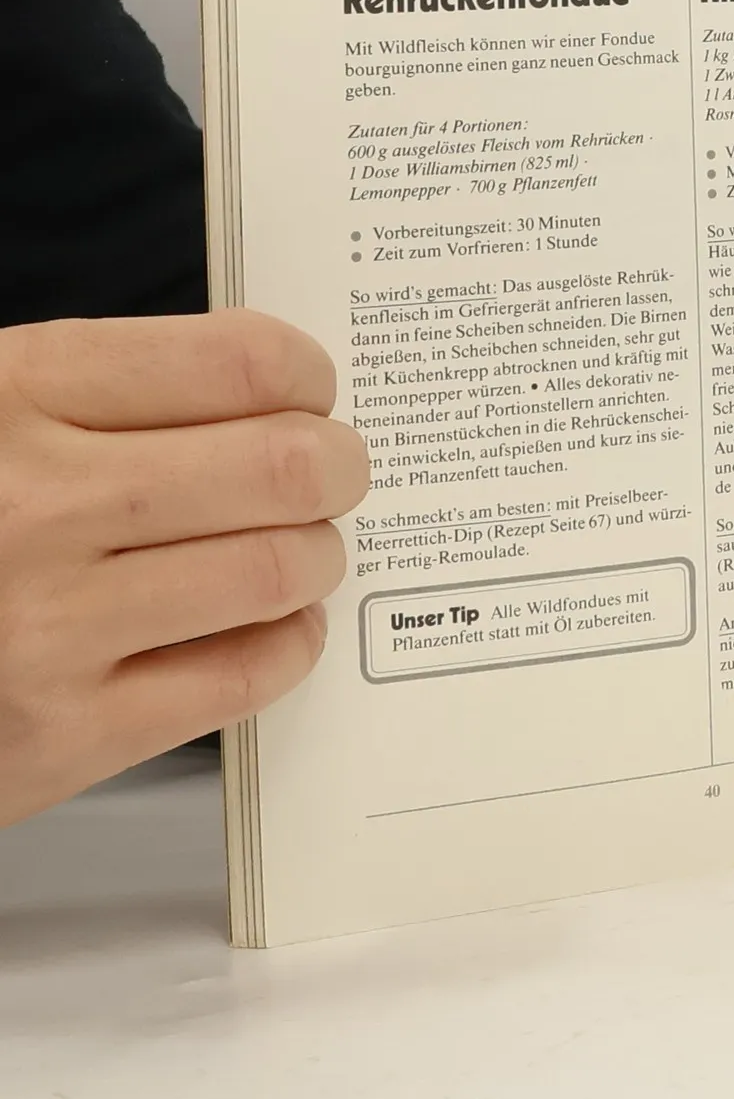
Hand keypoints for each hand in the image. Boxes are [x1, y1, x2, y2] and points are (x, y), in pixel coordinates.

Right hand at [0, 309, 368, 826]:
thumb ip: (100, 393)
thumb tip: (264, 386)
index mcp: (9, 396)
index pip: (238, 362)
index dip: (305, 375)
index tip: (309, 392)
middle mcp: (32, 506)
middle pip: (283, 467)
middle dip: (336, 466)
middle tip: (332, 472)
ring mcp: (48, 627)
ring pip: (276, 571)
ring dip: (316, 556)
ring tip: (298, 548)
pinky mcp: (62, 736)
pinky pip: (241, 677)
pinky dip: (287, 642)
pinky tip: (272, 622)